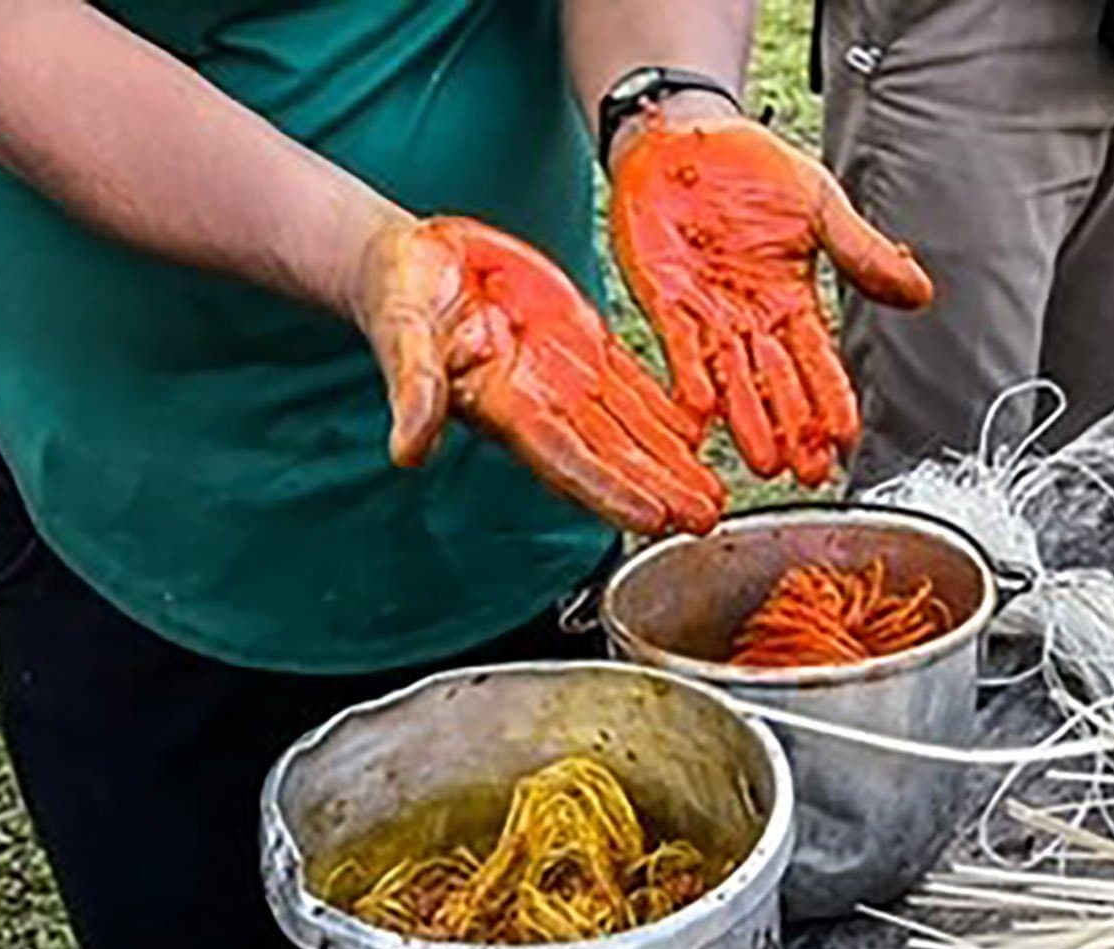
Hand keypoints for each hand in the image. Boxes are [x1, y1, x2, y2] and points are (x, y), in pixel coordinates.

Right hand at [355, 214, 726, 539]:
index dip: (612, 490)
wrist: (413, 264)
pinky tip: (699, 435)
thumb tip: (407, 451)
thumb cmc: (400, 301)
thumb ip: (414, 392)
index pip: (570, 459)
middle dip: (659, 491)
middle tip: (705, 520)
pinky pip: (631, 384)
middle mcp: (545, 402)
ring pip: (631, 428)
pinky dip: (665, 412)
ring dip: (672, 464)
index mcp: (506, 407)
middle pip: (613, 457)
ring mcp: (566, 376)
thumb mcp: (404, 337)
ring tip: (713, 496)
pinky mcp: (580, 341)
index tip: (654, 517)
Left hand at [610, 112, 931, 488]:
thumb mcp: (820, 205)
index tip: (846, 437)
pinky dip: (692, 377)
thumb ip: (864, 254)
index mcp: (790, 300)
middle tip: (808, 473)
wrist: (682, 135)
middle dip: (793, 429)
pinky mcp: (666, 304)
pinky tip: (704, 409)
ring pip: (734, 379)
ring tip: (764, 463)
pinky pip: (681, 349)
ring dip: (749, 422)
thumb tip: (920, 291)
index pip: (817, 360)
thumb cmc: (748, 165)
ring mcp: (707, 316)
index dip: (831, 398)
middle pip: (777, 384)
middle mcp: (750, 320)